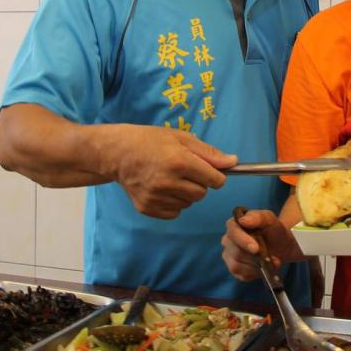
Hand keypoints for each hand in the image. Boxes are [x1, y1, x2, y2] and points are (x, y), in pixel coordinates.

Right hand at [105, 125, 233, 218]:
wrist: (118, 153)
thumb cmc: (151, 141)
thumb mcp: (182, 138)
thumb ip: (209, 152)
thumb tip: (233, 162)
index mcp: (179, 162)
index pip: (215, 180)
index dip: (216, 175)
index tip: (210, 170)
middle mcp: (167, 182)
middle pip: (202, 193)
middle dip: (200, 183)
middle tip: (186, 171)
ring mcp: (155, 197)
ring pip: (189, 203)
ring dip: (187, 193)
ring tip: (172, 178)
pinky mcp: (147, 208)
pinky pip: (175, 212)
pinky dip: (174, 203)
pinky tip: (163, 188)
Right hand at [221, 209, 302, 281]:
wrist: (282, 245)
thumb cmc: (273, 229)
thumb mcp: (269, 219)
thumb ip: (257, 217)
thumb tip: (242, 221)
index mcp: (234, 225)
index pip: (232, 232)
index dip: (243, 241)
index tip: (256, 249)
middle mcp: (228, 240)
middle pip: (234, 251)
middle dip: (253, 257)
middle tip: (270, 258)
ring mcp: (230, 256)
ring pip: (236, 265)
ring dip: (256, 266)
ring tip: (272, 263)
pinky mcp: (236, 269)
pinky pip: (241, 275)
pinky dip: (255, 273)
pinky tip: (265, 269)